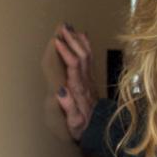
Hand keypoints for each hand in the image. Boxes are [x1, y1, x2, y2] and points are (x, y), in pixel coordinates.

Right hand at [41, 22, 98, 141]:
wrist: (99, 130)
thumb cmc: (83, 127)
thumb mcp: (74, 122)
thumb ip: (68, 107)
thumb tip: (60, 90)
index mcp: (79, 89)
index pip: (74, 65)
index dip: (66, 52)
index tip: (57, 41)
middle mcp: (86, 81)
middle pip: (81, 55)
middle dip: (72, 39)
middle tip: (63, 26)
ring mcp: (90, 79)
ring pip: (87, 54)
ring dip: (78, 39)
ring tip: (70, 27)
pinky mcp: (91, 79)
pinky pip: (89, 58)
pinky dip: (85, 45)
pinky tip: (82, 37)